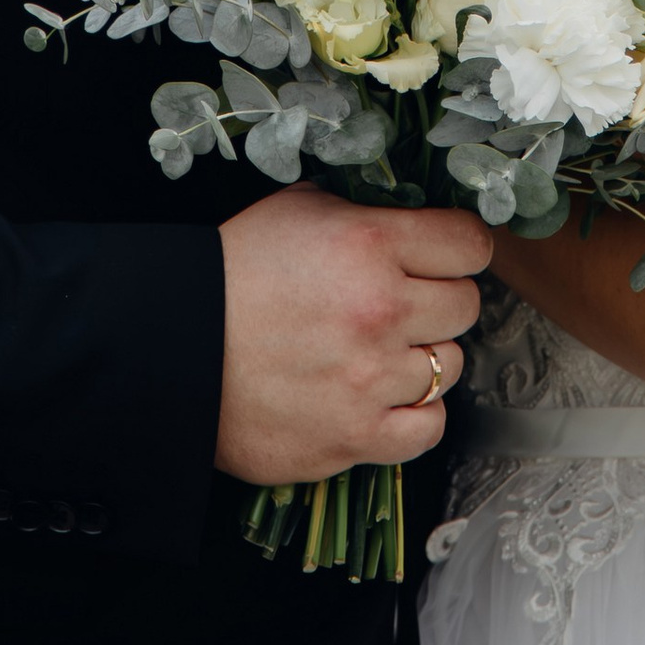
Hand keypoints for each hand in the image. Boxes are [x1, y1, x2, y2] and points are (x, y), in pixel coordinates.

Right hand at [215, 184, 490, 484]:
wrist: (174, 350)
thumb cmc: (231, 275)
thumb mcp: (295, 209)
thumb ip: (360, 210)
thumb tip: (405, 213)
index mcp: (369, 244)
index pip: (470, 244)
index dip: (458, 248)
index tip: (443, 256)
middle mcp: (380, 310)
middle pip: (465, 305)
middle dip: (438, 300)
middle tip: (401, 304)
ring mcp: (371, 378)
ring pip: (450, 366)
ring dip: (421, 357)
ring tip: (378, 351)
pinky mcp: (356, 435)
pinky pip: (428, 427)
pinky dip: (414, 414)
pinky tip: (384, 396)